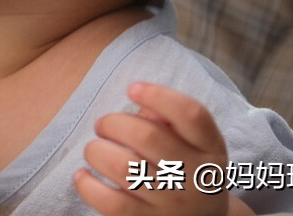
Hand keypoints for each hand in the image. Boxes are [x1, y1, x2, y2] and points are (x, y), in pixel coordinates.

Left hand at [75, 82, 249, 215]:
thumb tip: (141, 101)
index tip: (132, 89)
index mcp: (209, 148)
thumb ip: (167, 118)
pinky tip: (83, 175)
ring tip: (95, 150)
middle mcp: (195, 176)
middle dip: (113, 123)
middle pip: (148, 136)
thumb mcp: (192, 143)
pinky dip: (88, 185)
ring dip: (97, 151)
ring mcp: (172, 202)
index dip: (158, 95)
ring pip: (124, 168)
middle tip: (103, 126)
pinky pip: (111, 203)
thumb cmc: (186, 169)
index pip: (192, 115)